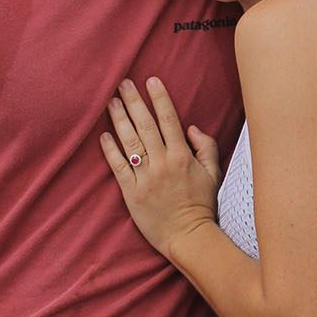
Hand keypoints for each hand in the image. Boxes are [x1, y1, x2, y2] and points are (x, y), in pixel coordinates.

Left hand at [101, 76, 220, 258]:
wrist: (189, 237)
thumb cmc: (202, 205)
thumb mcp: (213, 173)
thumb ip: (206, 147)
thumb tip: (191, 128)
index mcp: (183, 155)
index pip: (169, 119)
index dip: (159, 97)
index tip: (151, 80)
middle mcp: (163, 163)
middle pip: (145, 124)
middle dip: (134, 101)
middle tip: (123, 82)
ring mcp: (146, 177)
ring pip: (130, 141)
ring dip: (119, 119)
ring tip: (111, 101)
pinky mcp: (131, 193)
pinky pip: (118, 167)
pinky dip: (110, 150)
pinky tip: (103, 135)